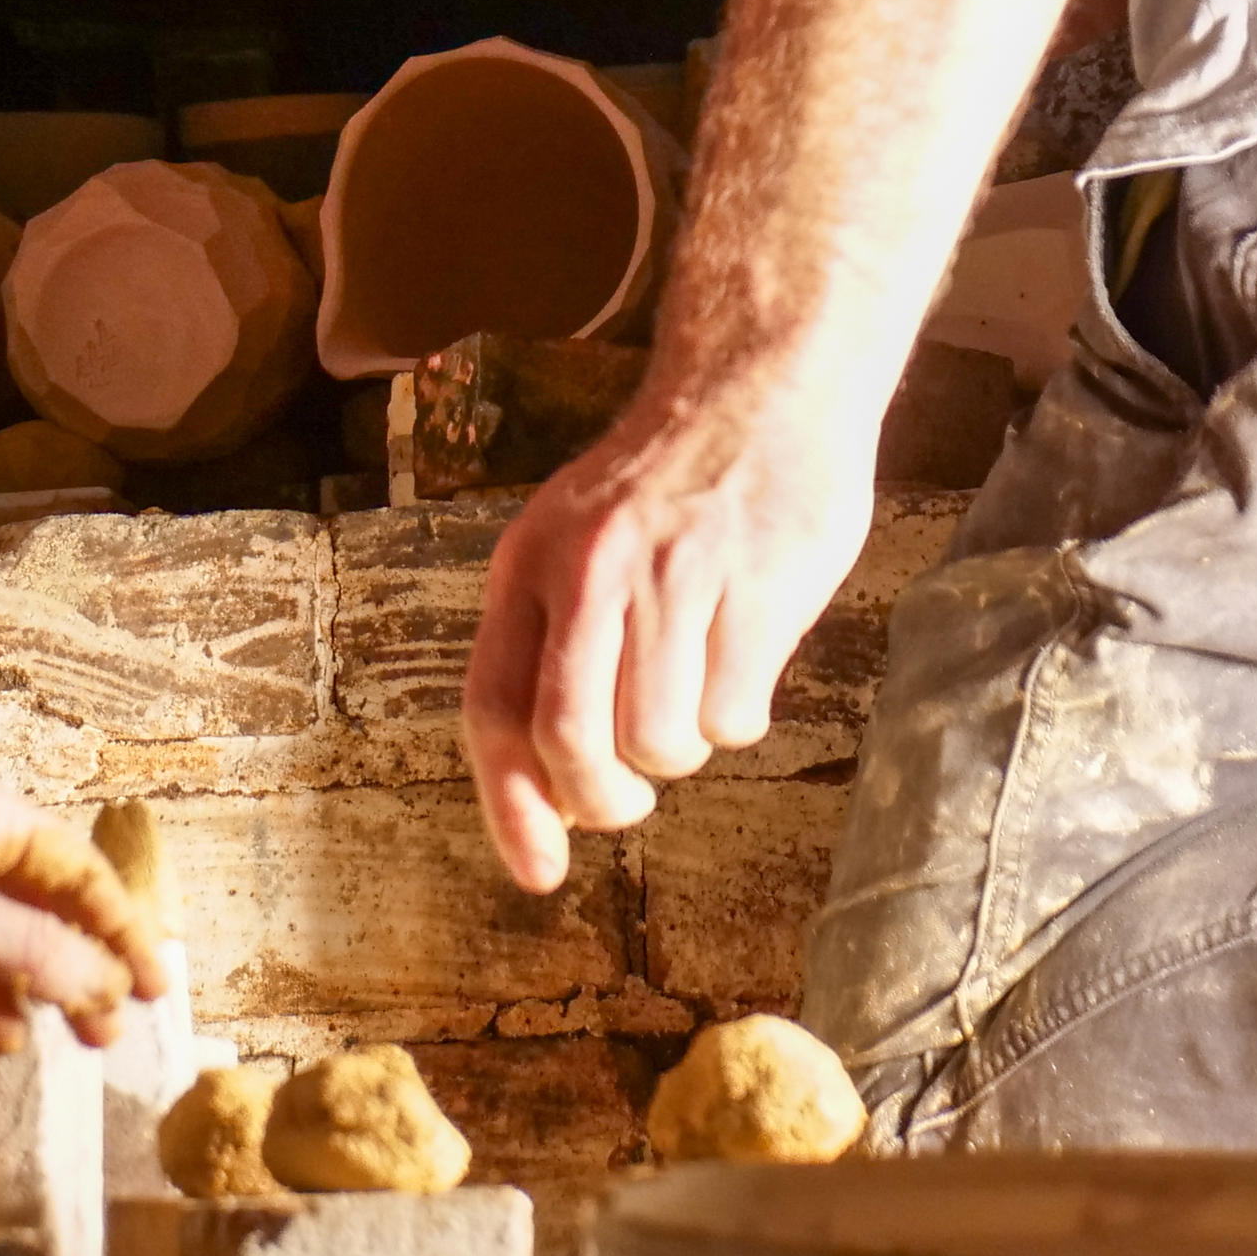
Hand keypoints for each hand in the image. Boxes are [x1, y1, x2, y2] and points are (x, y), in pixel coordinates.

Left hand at [464, 364, 875, 889]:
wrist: (763, 382)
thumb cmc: (668, 486)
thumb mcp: (576, 539)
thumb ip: (553, 644)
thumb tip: (552, 793)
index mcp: (530, 563)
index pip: (494, 707)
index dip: (510, 805)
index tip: (538, 873)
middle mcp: (591, 569)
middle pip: (570, 740)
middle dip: (604, 798)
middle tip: (632, 793)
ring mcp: (675, 575)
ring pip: (661, 738)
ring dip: (683, 747)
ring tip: (697, 691)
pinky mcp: (757, 584)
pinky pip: (735, 713)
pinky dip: (741, 714)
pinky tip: (746, 657)